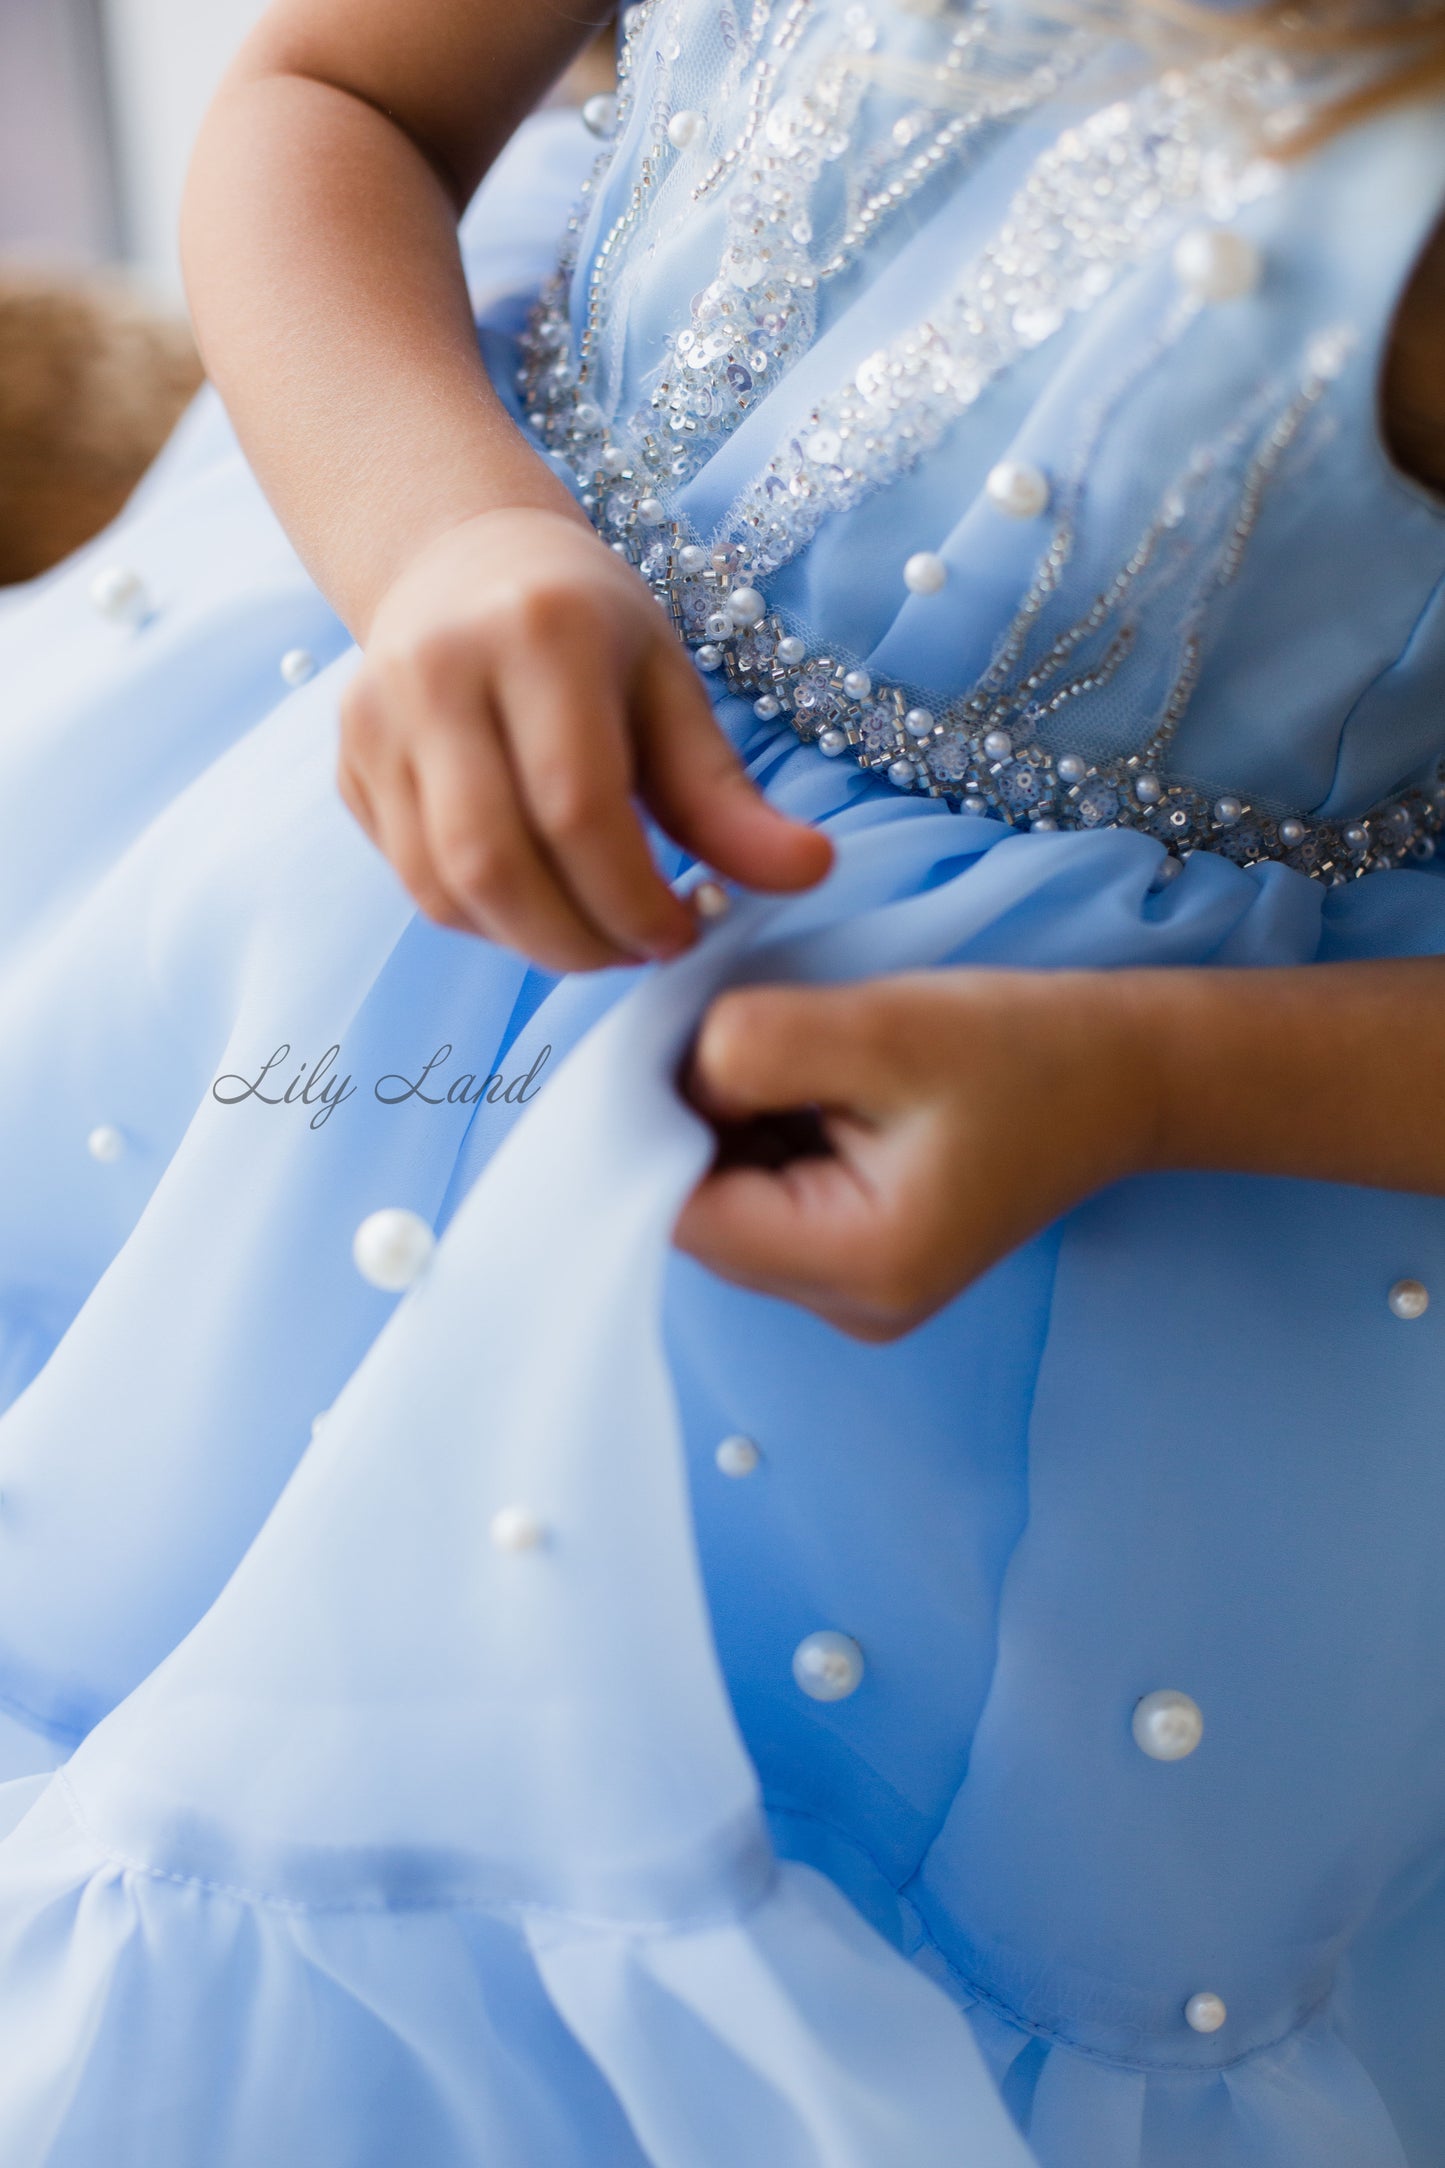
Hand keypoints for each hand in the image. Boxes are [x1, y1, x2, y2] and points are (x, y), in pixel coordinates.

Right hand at [338, 508, 831, 969]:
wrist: (463, 559)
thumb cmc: (593, 630)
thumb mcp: (672, 689)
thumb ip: (726, 796)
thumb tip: (810, 877)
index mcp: (538, 631)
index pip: (577, 808)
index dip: (632, 898)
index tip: (683, 932)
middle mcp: (436, 670)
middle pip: (493, 861)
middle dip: (577, 939)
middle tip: (637, 949)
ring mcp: (373, 719)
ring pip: (442, 886)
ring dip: (529, 941)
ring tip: (595, 934)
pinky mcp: (346, 766)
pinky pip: (414, 881)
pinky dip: (485, 919)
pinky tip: (539, 902)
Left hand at [674, 970, 1156, 1340]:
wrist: (1124, 1075)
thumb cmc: (1020, 1048)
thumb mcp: (877, 1027)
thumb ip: (749, 1049)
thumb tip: (666, 1077)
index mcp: (858, 1265)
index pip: (684, 1213)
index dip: (655, 1125)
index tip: (678, 1041)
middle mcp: (847, 1305)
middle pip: (699, 1215)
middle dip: (697, 1121)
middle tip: (747, 1032)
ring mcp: (852, 1293)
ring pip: (727, 1203)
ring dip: (732, 1126)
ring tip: (805, 1058)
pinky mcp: (857, 1261)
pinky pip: (766, 1200)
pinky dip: (766, 1139)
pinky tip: (819, 1088)